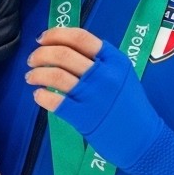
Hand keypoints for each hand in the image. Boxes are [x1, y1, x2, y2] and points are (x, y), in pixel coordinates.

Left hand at [25, 27, 166, 172]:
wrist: (143, 140)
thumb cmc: (130, 107)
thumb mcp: (123, 75)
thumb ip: (101, 61)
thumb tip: (65, 49)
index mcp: (115, 60)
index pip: (80, 37)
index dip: (56, 34)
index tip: (42, 38)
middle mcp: (104, 74)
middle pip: (64, 54)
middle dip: (41, 54)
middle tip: (32, 59)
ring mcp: (94, 96)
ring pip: (56, 75)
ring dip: (37, 73)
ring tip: (31, 77)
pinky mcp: (84, 116)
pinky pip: (55, 101)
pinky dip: (41, 96)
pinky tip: (38, 95)